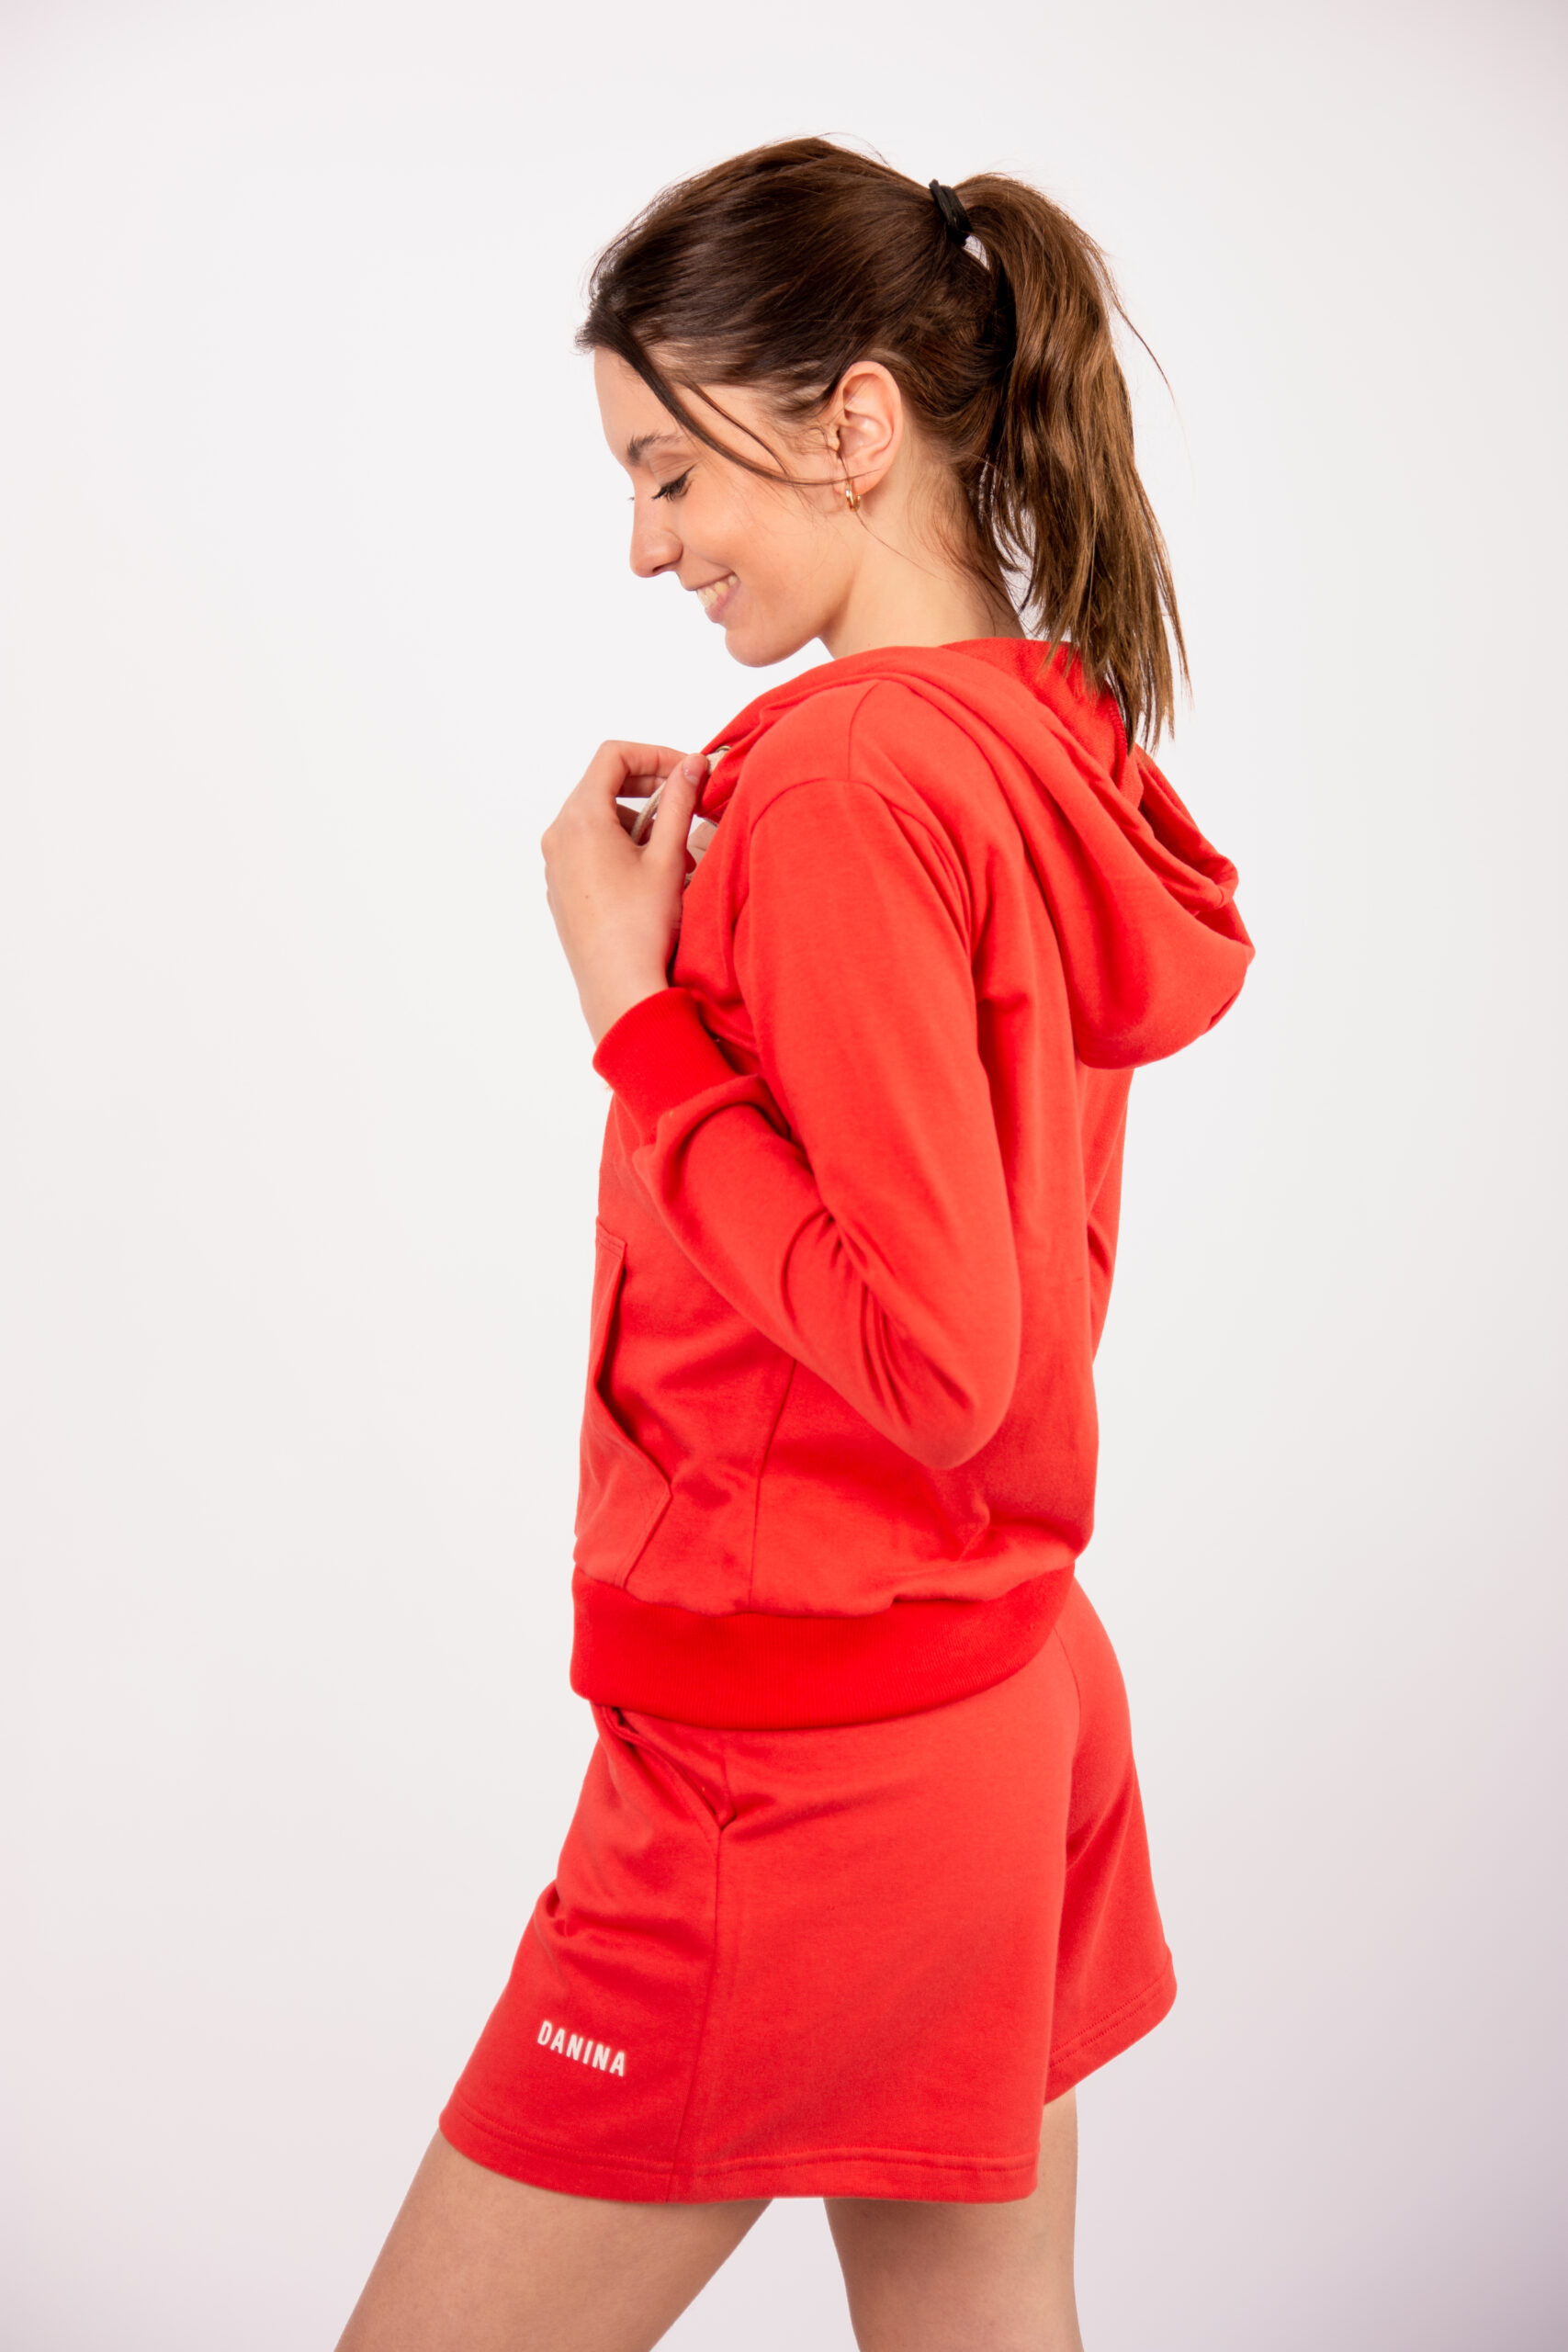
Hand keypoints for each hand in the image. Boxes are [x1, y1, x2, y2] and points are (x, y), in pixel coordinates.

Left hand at [540, 740, 709, 1047]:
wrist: (618, 988)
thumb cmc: (641, 928)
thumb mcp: (668, 856)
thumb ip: (680, 802)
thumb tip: (692, 765)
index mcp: (581, 819)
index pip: (613, 756)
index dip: (654, 755)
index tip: (685, 772)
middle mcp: (559, 836)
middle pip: (602, 785)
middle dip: (649, 788)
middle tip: (686, 802)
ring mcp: (556, 864)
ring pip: (598, 818)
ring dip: (638, 821)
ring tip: (675, 851)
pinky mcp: (562, 888)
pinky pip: (589, 848)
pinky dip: (621, 845)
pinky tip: (652, 875)